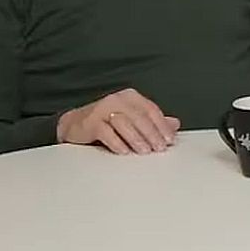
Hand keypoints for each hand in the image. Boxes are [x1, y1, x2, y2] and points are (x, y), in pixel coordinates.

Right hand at [57, 89, 179, 154]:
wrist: (74, 125)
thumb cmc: (106, 122)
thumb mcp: (131, 119)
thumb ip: (152, 122)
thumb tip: (175, 124)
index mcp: (131, 97)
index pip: (151, 110)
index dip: (162, 125)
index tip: (169, 140)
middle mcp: (117, 100)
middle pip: (139, 117)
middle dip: (151, 134)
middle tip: (159, 148)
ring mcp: (102, 109)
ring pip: (124, 123)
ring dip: (137, 139)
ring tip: (145, 152)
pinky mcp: (90, 122)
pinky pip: (106, 132)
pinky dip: (117, 143)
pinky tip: (124, 152)